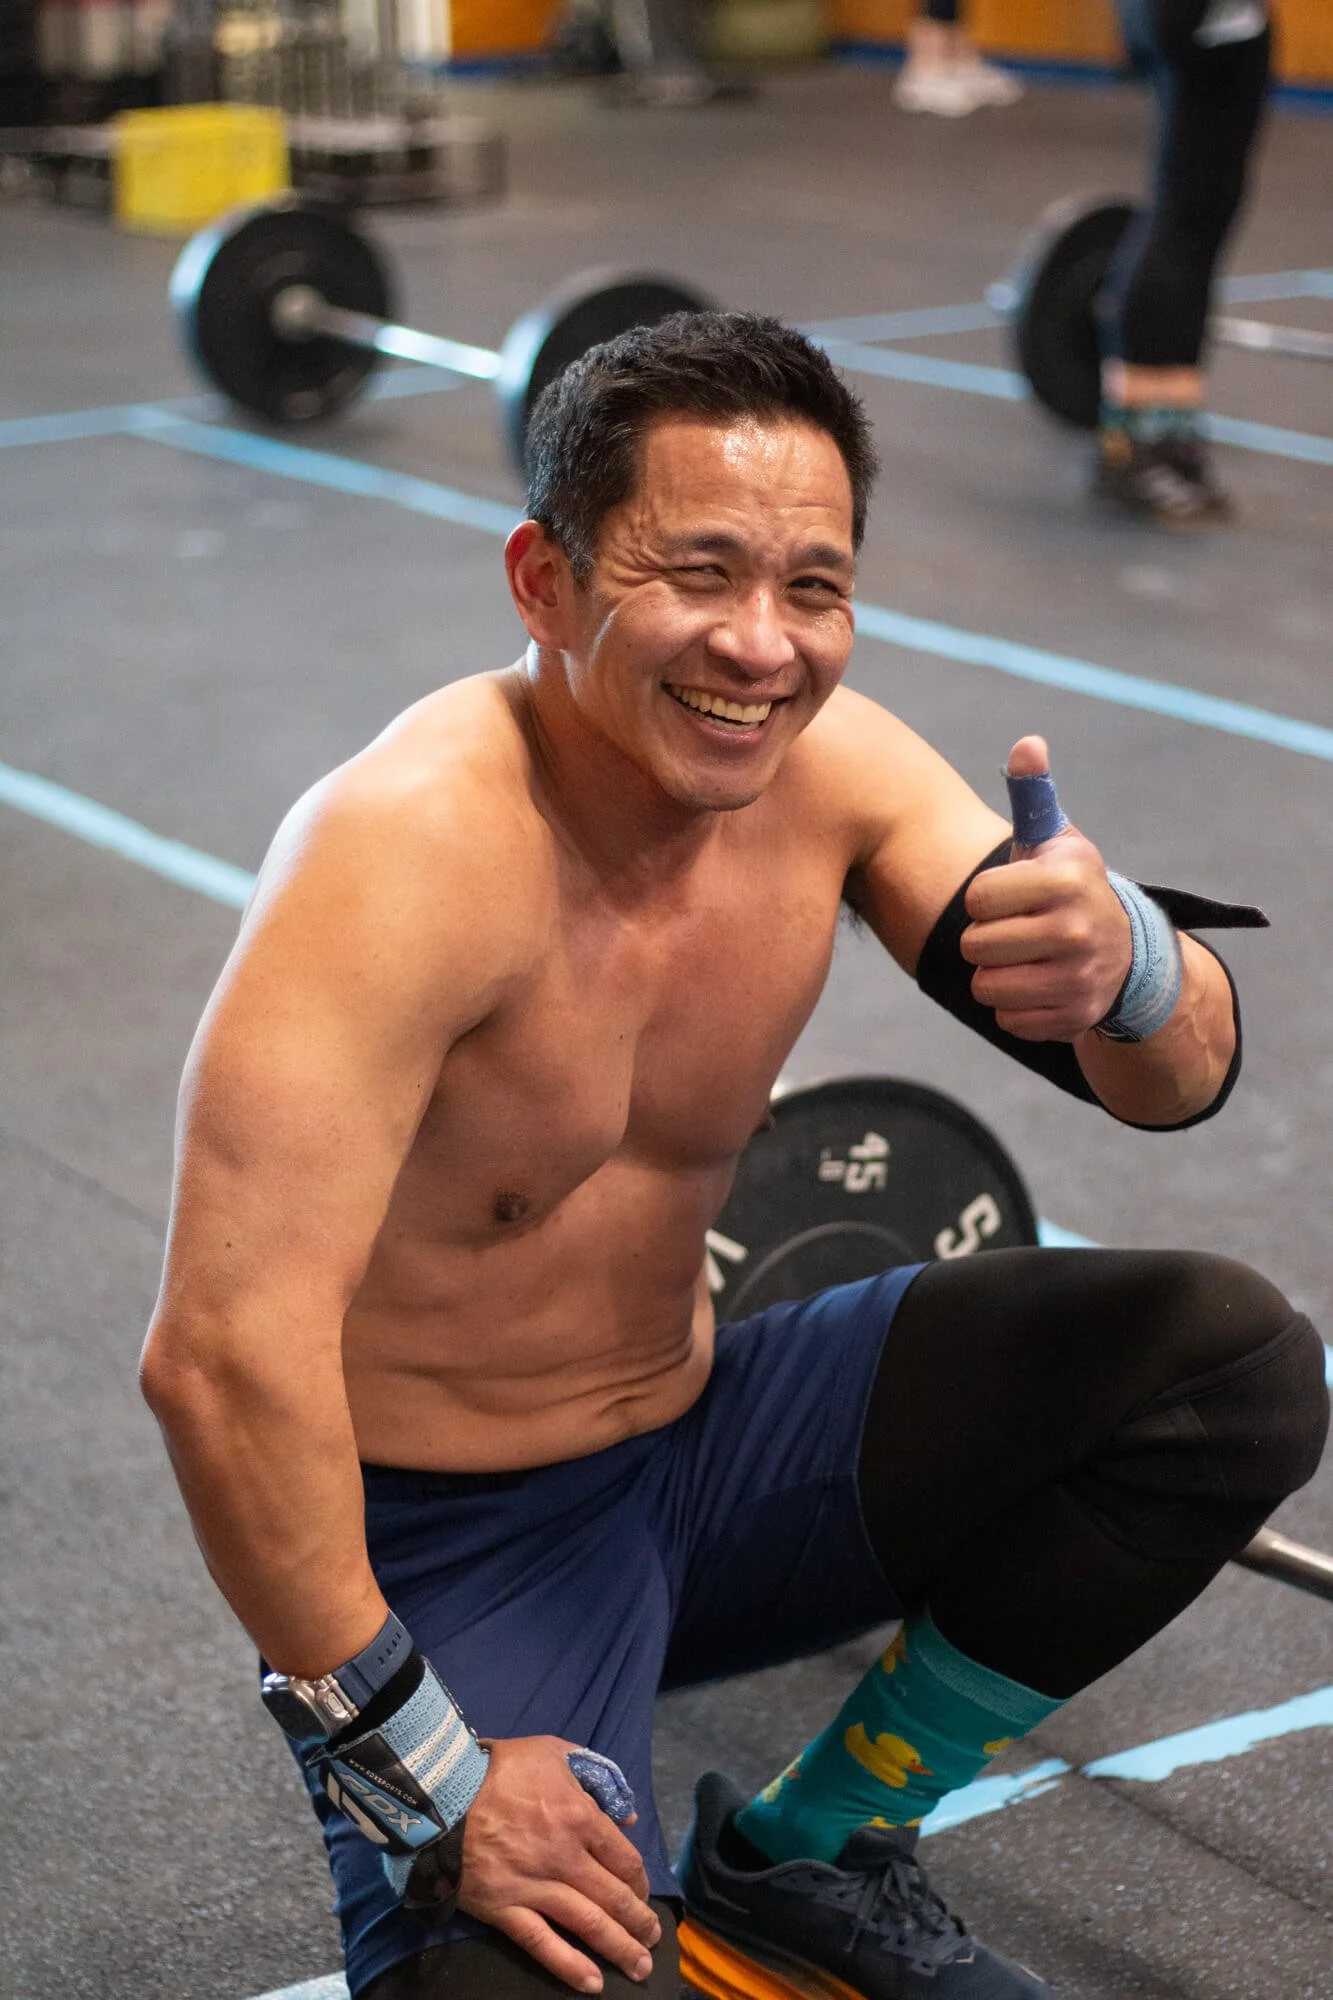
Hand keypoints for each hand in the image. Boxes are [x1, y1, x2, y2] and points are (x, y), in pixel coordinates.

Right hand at [457, 1735, 661, 1992]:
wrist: (443, 1792)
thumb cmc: (502, 1767)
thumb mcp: (556, 1752)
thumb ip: (597, 1776)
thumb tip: (627, 1815)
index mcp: (581, 1818)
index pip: (626, 1860)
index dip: (640, 1882)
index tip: (642, 1894)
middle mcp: (565, 1857)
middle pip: (614, 1897)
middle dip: (640, 1922)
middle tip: (654, 1939)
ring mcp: (535, 1887)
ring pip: (588, 1925)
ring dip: (620, 1948)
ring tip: (639, 1967)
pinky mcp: (505, 1908)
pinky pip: (542, 1944)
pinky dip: (570, 1966)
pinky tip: (592, 1983)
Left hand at [959, 735, 1131, 1040]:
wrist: (1127, 954)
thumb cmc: (1069, 889)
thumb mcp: (1056, 841)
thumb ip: (1033, 795)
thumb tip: (1027, 744)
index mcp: (1068, 879)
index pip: (977, 898)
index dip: (983, 898)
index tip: (1010, 895)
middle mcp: (1079, 929)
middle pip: (976, 945)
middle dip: (985, 939)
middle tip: (1014, 930)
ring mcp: (1079, 978)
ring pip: (986, 987)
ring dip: (994, 975)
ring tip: (1022, 958)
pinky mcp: (1073, 1018)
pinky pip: (1007, 1019)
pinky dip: (1014, 1007)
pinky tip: (1037, 986)